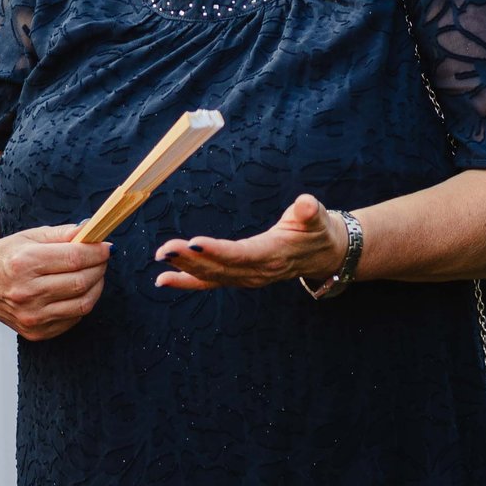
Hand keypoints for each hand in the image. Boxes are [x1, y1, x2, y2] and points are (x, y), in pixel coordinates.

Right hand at [0, 224, 109, 340]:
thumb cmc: (8, 256)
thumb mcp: (30, 237)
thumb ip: (63, 234)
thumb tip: (93, 231)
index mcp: (24, 263)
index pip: (74, 258)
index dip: (96, 252)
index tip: (106, 246)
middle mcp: (26, 292)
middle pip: (81, 282)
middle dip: (99, 268)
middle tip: (102, 259)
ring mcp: (31, 316)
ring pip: (82, 304)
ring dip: (96, 287)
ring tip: (94, 274)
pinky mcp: (35, 332)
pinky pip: (73, 319)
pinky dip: (82, 303)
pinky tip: (77, 291)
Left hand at [156, 194, 348, 291]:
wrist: (324, 253)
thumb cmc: (318, 230)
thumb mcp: (318, 216)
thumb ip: (310, 211)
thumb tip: (307, 203)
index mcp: (274, 255)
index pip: (243, 254)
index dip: (218, 252)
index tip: (194, 243)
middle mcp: (258, 271)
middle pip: (220, 268)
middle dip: (190, 260)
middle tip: (165, 250)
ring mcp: (247, 278)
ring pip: (212, 276)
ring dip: (184, 269)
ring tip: (160, 260)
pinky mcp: (239, 277)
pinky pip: (210, 282)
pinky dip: (187, 281)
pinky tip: (164, 279)